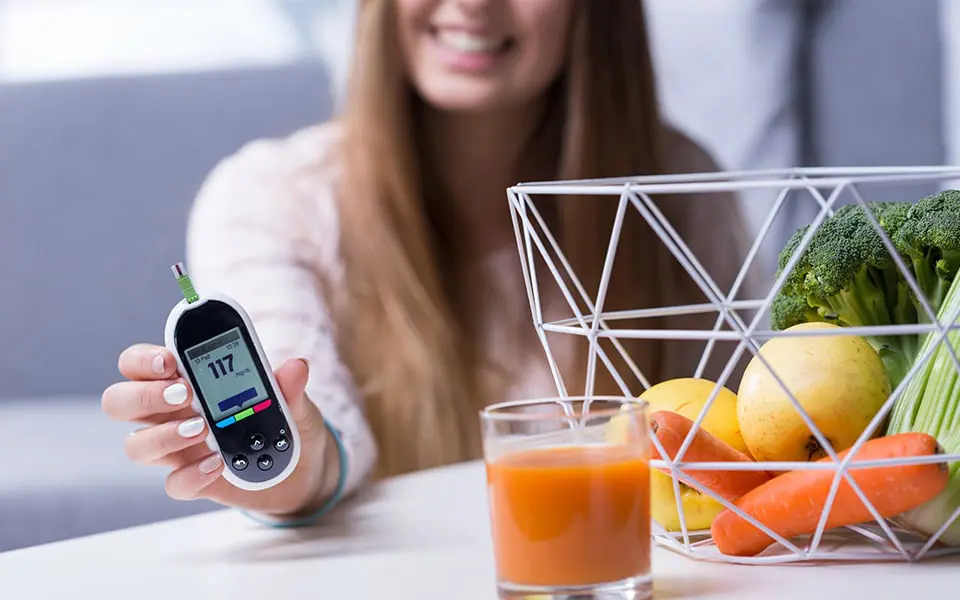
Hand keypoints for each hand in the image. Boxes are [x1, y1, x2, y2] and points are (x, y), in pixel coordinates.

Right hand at [102, 344, 340, 518]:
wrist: (303, 470)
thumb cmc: (286, 424)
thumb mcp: (294, 402)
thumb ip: (289, 386)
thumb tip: (295, 366)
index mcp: (187, 381)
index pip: (140, 364)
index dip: (143, 359)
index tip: (169, 361)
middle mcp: (172, 414)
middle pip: (120, 401)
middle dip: (143, 395)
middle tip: (183, 394)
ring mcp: (179, 450)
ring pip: (136, 445)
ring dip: (163, 436)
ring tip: (201, 430)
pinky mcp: (193, 481)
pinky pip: (172, 483)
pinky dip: (191, 475)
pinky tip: (217, 465)